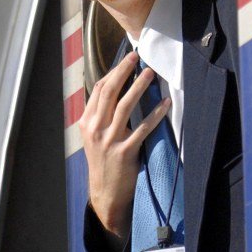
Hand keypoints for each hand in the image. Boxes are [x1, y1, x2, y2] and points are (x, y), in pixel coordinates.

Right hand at [80, 51, 171, 245]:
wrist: (105, 194)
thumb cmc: (104, 162)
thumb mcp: (95, 137)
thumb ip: (101, 116)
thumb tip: (117, 90)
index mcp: (86, 123)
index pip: (98, 90)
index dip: (113, 72)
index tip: (127, 60)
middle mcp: (95, 129)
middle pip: (109, 93)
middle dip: (123, 72)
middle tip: (136, 57)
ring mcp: (109, 141)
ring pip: (124, 107)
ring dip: (138, 87)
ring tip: (150, 73)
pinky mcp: (124, 152)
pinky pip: (142, 129)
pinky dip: (155, 114)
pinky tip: (165, 104)